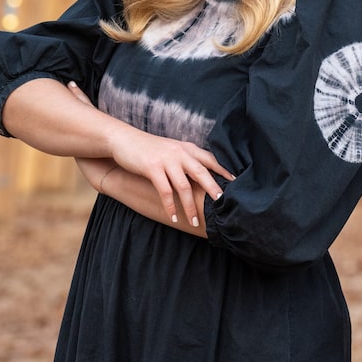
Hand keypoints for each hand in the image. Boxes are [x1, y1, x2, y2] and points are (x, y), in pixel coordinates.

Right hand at [68, 82, 234, 226]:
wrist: (124, 139)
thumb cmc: (150, 148)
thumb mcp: (172, 150)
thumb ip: (186, 159)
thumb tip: (202, 175)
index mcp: (187, 148)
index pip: (210, 159)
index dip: (223, 170)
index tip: (237, 182)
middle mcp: (180, 153)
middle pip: (202, 172)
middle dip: (213, 189)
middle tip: (222, 204)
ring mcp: (166, 160)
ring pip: (184, 186)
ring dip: (189, 206)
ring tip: (196, 221)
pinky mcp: (152, 168)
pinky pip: (165, 191)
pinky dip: (170, 206)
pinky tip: (174, 217)